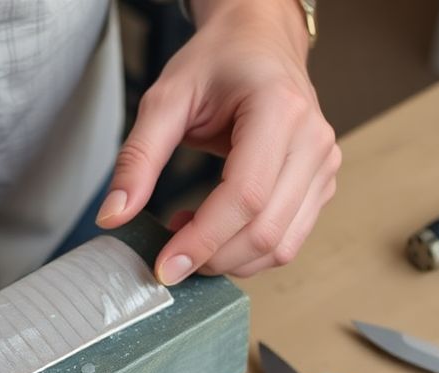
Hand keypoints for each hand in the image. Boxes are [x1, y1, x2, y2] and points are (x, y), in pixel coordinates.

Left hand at [95, 0, 338, 284]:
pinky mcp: (322, 184)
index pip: (245, 196)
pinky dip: (248, 251)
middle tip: (170, 256)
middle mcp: (312, 140)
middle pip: (266, 230)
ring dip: (230, 259)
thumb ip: (138, 157)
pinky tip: (216, 231)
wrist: (260, 41)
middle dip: (213, 258)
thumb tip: (114, 215)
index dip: (204, 240)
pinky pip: (289, 239)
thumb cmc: (218, 62)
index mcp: (279, 110)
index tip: (166, 266)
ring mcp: (324, 165)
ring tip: (190, 236)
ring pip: (282, 246)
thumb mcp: (166, 98)